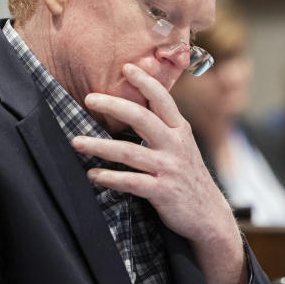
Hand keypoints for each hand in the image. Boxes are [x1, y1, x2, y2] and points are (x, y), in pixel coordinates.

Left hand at [72, 63, 244, 283]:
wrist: (208, 215)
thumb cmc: (189, 177)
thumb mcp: (183, 146)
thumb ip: (165, 126)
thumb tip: (141, 102)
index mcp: (181, 130)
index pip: (162, 99)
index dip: (145, 81)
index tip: (126, 67)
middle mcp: (176, 145)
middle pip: (142, 118)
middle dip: (113, 105)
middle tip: (88, 98)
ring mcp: (169, 169)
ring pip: (129, 152)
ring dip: (99, 146)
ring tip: (76, 141)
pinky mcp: (162, 192)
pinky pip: (131, 182)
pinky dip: (110, 178)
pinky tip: (93, 175)